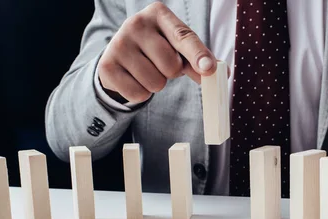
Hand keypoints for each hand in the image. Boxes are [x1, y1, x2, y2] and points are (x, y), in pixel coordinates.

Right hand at [98, 2, 216, 102]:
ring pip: (155, 83)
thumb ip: (199, 58)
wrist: (121, 55)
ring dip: (156, 84)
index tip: (208, 69)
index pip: (183, 37)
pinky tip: (134, 78)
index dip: (197, 55)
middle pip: (170, 65)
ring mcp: (118, 44)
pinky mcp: (107, 66)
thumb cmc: (158, 48)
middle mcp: (136, 24)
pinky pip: (138, 94)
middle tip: (161, 64)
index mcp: (159, 14)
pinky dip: (141, 93)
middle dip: (171, 72)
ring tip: (147, 70)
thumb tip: (220, 73)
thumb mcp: (179, 47)